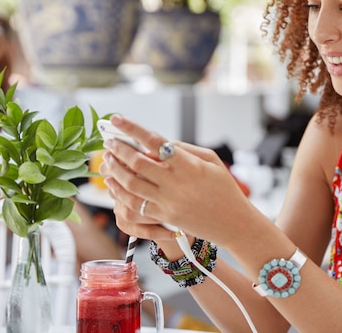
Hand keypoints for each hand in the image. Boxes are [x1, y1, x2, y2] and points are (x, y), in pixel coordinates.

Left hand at [99, 115, 252, 246]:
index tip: (118, 119)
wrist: (233, 223)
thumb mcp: (212, 161)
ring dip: (115, 170)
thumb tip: (158, 143)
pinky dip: (119, 192)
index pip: (155, 142)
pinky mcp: (163, 217)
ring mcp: (168, 202)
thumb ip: (185, 149)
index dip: (133, 129)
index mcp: (189, 166)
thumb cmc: (225, 189)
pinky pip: (134, 205)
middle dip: (119, 149)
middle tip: (109, 141)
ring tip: (108, 159)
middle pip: (137, 163)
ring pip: (130, 184)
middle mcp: (176, 184)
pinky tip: (113, 183)